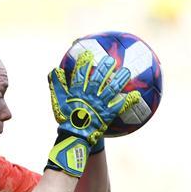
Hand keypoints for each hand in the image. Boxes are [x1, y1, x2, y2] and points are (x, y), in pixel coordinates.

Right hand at [47, 51, 139, 175]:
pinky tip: (136, 95)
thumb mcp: (58, 101)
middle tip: (111, 59)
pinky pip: (120, 106)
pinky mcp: (108, 114)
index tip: (89, 54)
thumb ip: (56, 85)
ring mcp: (100, 105)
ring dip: (120, 79)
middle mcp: (90, 96)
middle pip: (99, 78)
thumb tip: (54, 70)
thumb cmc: (66, 119)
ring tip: (127, 71)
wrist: (74, 137)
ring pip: (112, 89)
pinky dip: (128, 101)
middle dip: (105, 67)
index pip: (81, 74)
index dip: (84, 63)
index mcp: (77, 92)